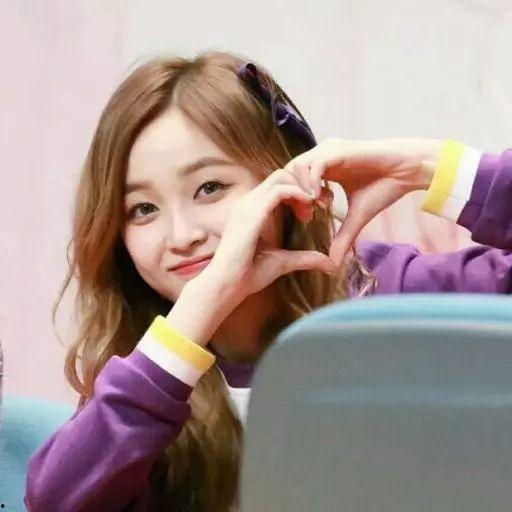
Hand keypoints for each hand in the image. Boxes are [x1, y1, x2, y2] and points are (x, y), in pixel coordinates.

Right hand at [198, 168, 336, 306]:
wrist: (227, 285)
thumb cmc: (248, 275)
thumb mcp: (284, 262)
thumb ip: (305, 258)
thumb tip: (330, 265)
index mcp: (252, 210)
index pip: (278, 185)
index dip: (300, 192)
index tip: (314, 209)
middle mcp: (248, 202)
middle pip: (281, 175)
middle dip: (304, 184)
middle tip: (320, 204)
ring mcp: (248, 204)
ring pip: (281, 177)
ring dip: (303, 187)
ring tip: (314, 206)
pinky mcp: (252, 211)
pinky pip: (279, 190)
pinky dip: (298, 193)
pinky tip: (309, 206)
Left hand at [284, 137, 442, 265]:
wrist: (407, 171)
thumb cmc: (383, 188)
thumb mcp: (356, 218)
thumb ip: (342, 238)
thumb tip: (333, 265)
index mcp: (324, 168)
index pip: (293, 179)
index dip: (294, 199)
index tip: (306, 217)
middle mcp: (323, 156)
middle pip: (289, 172)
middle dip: (293, 195)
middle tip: (306, 214)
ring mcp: (330, 151)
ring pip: (297, 166)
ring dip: (302, 189)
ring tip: (316, 206)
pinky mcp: (340, 150)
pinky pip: (315, 164)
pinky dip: (313, 182)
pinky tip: (322, 198)